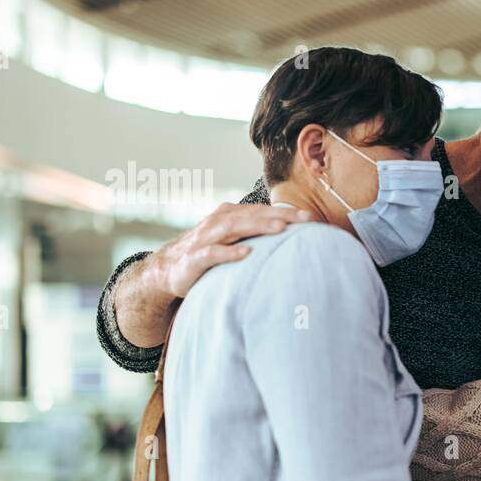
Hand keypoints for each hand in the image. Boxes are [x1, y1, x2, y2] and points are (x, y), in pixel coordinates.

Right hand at [153, 202, 312, 297]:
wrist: (169, 269)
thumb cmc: (209, 253)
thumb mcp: (233, 241)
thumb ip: (255, 235)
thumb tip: (290, 236)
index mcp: (230, 216)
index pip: (262, 211)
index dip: (286, 212)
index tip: (311, 218)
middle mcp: (219, 222)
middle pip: (252, 215)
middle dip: (279, 215)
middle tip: (305, 219)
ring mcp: (205, 238)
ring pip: (234, 227)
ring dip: (258, 226)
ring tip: (281, 228)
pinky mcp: (194, 258)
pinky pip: (213, 253)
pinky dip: (230, 252)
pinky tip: (247, 253)